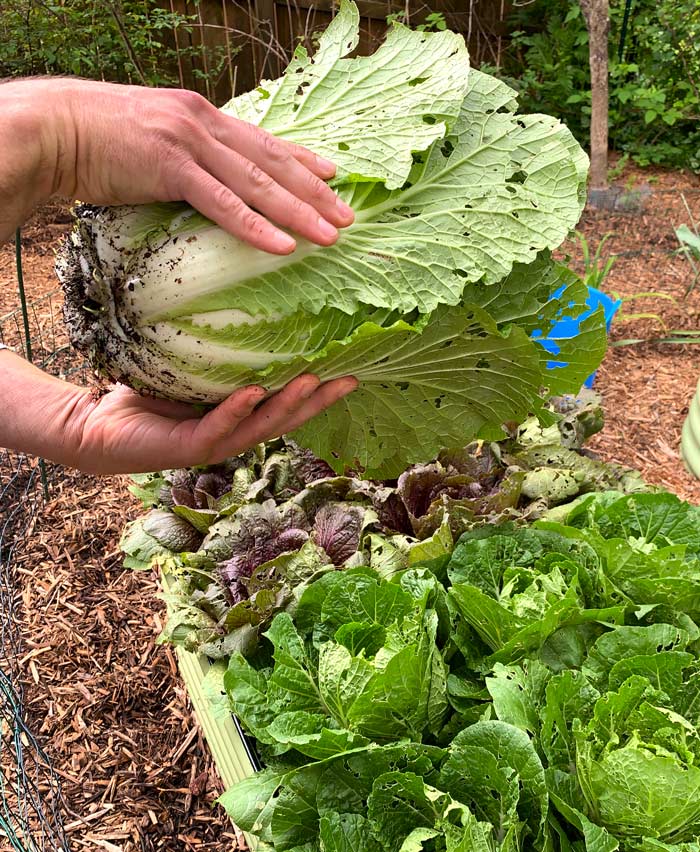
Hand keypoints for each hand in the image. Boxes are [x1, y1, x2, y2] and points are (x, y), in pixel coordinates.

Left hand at [0, 351, 355, 474]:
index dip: (319, 391)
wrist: (97, 426)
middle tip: (349, 378)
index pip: (286, 402)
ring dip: (288, 406)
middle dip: (318, 401)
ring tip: (313, 382)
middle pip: (286, 419)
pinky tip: (253, 393)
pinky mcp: (188, 448)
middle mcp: (233, 432)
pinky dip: (236, 411)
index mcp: (239, 415)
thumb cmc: (144, 394)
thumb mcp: (186, 365)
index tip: (349, 368)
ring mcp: (213, 443)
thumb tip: (235, 299)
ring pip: (260, 428)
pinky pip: (217, 428)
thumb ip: (212, 347)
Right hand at [2, 78, 353, 251]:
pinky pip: (222, 204)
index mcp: (204, 117)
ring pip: (257, 183)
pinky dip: (255, 226)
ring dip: (299, 212)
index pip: (265, 142)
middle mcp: (205, 124)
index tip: (334, 178)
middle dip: (315, 192)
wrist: (56, 130)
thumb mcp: (156, 141)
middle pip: (273, 162)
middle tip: (348, 217)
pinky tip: (283, 245)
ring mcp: (190, 142)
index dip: (303, 161)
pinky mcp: (171, 167)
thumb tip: (208, 182)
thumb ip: (189, 156)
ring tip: (331, 235)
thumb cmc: (100, 140)